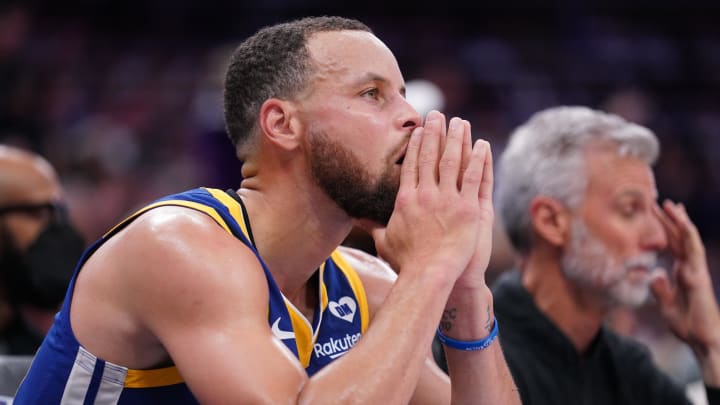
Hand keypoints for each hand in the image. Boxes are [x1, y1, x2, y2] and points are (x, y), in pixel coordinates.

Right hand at [369, 111, 488, 283]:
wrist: (429, 276)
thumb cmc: (406, 263)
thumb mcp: (384, 242)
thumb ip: (372, 226)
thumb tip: (354, 218)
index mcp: (406, 199)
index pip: (411, 165)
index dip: (416, 145)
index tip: (420, 129)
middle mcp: (426, 194)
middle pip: (430, 156)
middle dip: (435, 132)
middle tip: (439, 114)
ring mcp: (449, 200)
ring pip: (453, 161)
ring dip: (457, 139)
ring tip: (461, 122)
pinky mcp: (469, 209)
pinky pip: (475, 177)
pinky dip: (479, 159)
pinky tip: (482, 144)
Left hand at [651, 200, 719, 354]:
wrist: (703, 340)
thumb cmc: (688, 325)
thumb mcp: (666, 305)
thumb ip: (660, 288)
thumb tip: (654, 273)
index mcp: (681, 272)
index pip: (671, 246)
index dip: (663, 230)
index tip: (653, 215)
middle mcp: (689, 268)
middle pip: (678, 238)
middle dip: (668, 220)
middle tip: (657, 201)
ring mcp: (696, 270)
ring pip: (688, 240)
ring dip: (679, 221)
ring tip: (670, 204)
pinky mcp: (699, 276)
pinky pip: (694, 251)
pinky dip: (688, 235)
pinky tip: (682, 222)